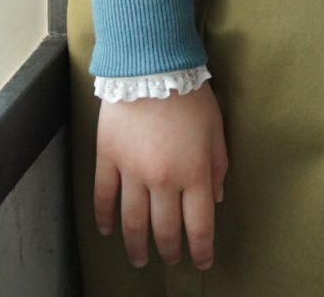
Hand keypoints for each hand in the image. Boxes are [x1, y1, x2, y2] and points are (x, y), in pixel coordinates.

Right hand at [93, 79, 228, 271]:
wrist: (150, 62)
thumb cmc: (189, 93)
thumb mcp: (216, 129)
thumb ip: (218, 166)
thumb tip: (215, 198)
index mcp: (195, 174)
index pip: (199, 226)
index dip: (201, 250)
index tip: (201, 261)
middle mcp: (164, 180)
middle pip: (165, 229)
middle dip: (169, 251)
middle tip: (169, 259)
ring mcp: (132, 170)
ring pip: (133, 220)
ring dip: (136, 245)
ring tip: (138, 258)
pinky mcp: (108, 156)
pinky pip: (104, 194)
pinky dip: (105, 216)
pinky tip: (107, 230)